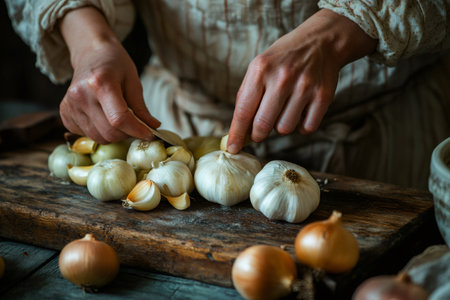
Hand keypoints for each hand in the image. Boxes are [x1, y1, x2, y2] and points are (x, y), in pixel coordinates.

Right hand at [59, 7, 159, 143]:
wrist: (91, 53)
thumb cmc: (114, 64)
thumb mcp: (133, 80)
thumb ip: (141, 107)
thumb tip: (153, 128)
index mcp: (100, 83)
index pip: (119, 119)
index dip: (137, 131)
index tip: (150, 135)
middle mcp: (81, 95)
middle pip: (109, 132)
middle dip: (127, 134)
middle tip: (135, 124)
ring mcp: (70, 105)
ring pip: (99, 137)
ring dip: (114, 134)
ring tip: (118, 118)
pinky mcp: (64, 112)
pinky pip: (87, 134)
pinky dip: (100, 131)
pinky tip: (103, 117)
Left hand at [227, 9, 375, 153]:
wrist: (321, 41)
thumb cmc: (283, 59)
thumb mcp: (259, 67)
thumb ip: (246, 97)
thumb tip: (237, 131)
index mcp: (261, 70)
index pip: (244, 111)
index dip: (237, 134)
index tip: (232, 148)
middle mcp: (282, 78)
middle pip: (263, 125)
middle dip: (258, 134)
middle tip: (259, 131)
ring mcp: (304, 87)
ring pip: (284, 129)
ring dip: (281, 126)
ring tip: (284, 110)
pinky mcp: (323, 96)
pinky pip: (307, 128)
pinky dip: (301, 126)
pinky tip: (300, 111)